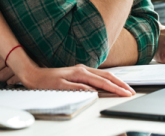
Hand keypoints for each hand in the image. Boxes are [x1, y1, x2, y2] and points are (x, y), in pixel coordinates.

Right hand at [0, 47, 135, 96]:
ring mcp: (72, 76)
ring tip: (121, 93)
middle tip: (131, 92)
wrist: (33, 76)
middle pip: (104, 77)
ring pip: (96, 81)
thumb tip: (101, 91)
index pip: (106, 75)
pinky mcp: (63, 83)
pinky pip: (79, 86)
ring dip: (110, 87)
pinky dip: (90, 90)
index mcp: (83, 69)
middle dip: (120, 85)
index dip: (119, 82)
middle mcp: (80, 70)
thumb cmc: (53, 80)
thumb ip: (86, 84)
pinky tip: (98, 93)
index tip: (129, 89)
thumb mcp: (73, 81)